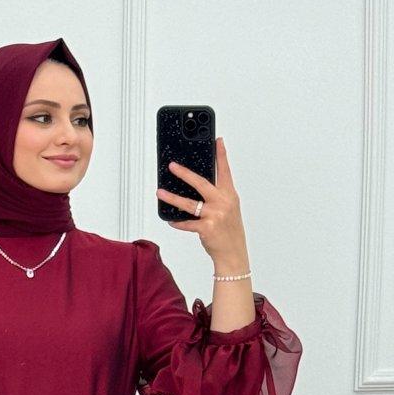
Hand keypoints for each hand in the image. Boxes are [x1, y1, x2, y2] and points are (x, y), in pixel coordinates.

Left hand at [156, 136, 249, 271]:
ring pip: (189, 203)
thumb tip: (197, 187)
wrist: (233, 253)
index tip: (217, 140)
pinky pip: (187, 223)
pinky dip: (177, 222)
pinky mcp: (207, 229)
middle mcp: (223, 203)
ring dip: (172, 198)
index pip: (224, 171)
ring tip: (160, 192)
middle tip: (172, 166)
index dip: (221, 155)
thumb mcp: (229, 209)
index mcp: (230, 195)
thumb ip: (217, 197)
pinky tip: (170, 220)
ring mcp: (215, 215)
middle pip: (201, 183)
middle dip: (185, 173)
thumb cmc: (230, 231)